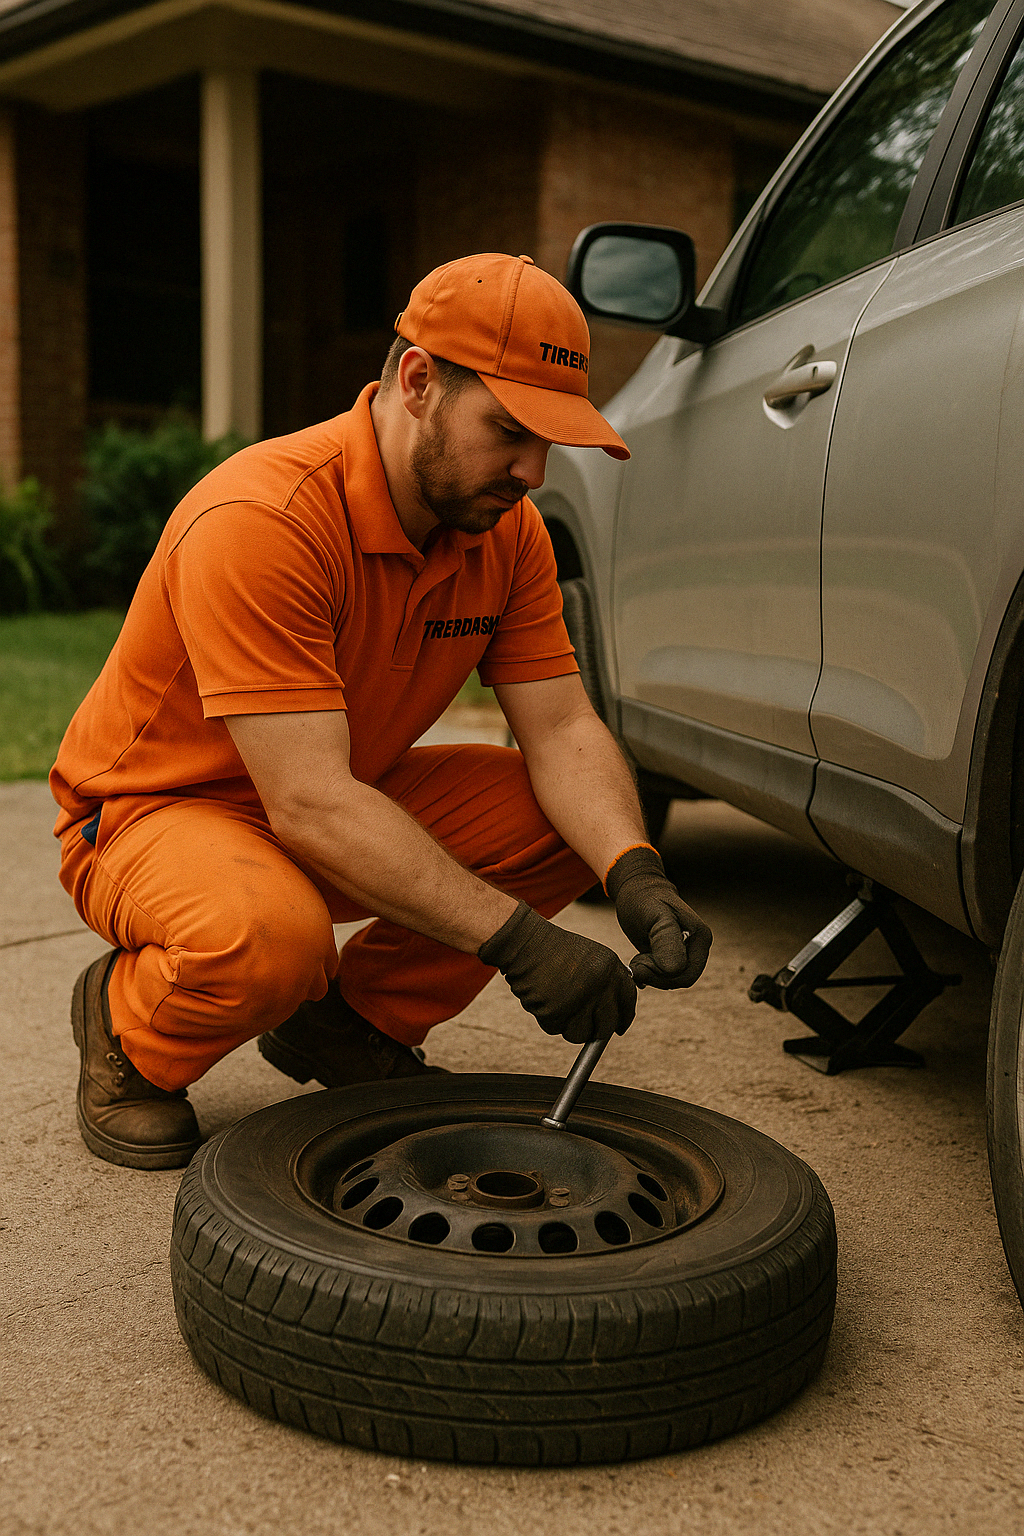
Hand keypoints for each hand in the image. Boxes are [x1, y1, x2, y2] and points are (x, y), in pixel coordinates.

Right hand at [478, 901, 636, 1042]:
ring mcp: (580, 999)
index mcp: (611, 967)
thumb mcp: (590, 958)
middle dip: (594, 1031)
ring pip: (580, 1034)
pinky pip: (555, 1029)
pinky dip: (547, 1020)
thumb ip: (606, 983)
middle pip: (606, 1026)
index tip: (619, 1029)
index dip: (624, 1018)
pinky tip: (542, 999)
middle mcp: (601, 984)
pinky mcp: (557, 1011)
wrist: (525, 942)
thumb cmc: (552, 950)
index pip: (628, 1000)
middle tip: (582, 1025)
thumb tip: (613, 1019)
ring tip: (556, 1004)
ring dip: (568, 1026)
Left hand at [606, 846, 711, 988]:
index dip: (660, 974)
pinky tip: (641, 962)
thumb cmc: (645, 899)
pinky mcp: (678, 955)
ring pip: (674, 980)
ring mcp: (690, 951)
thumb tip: (674, 969)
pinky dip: (652, 974)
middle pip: (682, 980)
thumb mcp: (655, 916)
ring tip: (638, 958)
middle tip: (636, 961)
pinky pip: (669, 976)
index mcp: (701, 937)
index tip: (638, 958)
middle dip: (656, 976)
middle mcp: (700, 946)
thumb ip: (665, 940)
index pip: (685, 975)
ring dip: (653, 975)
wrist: (638, 891)